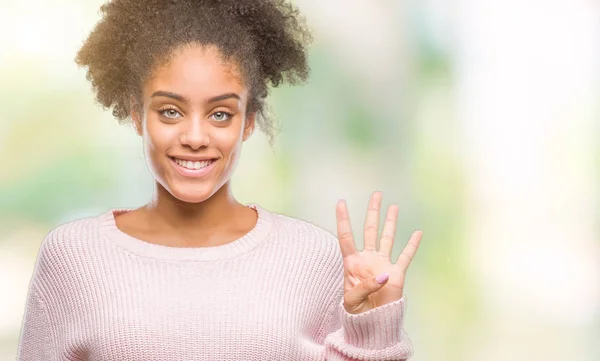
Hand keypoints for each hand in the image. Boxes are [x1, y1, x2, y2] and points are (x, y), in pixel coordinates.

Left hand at [336, 191, 422, 313]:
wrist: (372, 323)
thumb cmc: (357, 312)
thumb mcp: (352, 301)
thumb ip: (364, 287)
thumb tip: (383, 275)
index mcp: (352, 263)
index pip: (346, 236)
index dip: (343, 220)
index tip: (341, 202)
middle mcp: (368, 259)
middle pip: (370, 230)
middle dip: (373, 212)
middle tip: (376, 194)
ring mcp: (382, 264)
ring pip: (387, 238)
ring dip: (390, 222)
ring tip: (393, 206)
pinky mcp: (397, 274)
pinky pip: (406, 256)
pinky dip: (412, 245)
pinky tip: (417, 232)